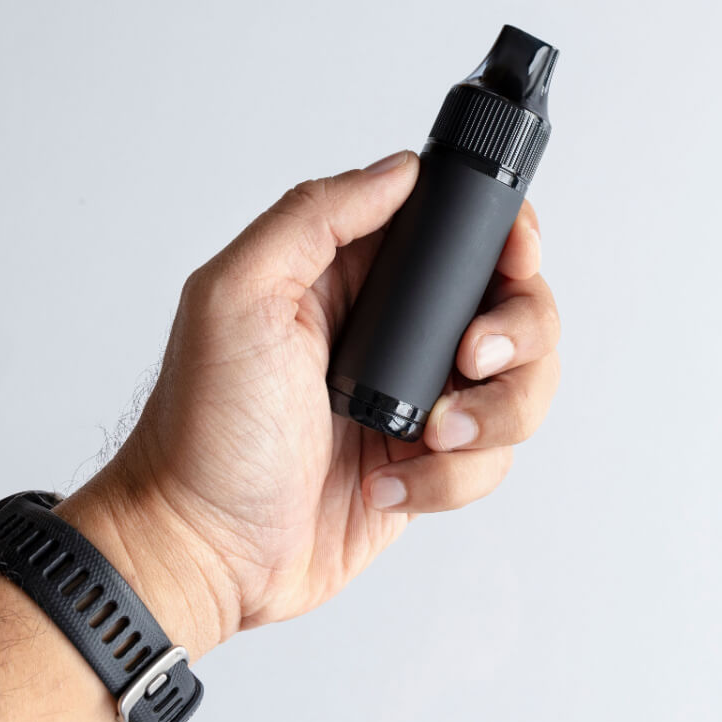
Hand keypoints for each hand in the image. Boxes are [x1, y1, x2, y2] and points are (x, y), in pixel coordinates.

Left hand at [61, 151, 559, 655]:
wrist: (204, 551)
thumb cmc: (201, 430)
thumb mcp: (236, 296)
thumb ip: (315, 217)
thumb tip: (400, 170)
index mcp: (354, 272)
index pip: (460, 228)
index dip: (506, 236)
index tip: (514, 259)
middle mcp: (397, 328)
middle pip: (518, 304)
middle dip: (519, 334)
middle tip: (472, 359)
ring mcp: (418, 397)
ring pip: (520, 384)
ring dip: (494, 414)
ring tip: (431, 437)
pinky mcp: (429, 462)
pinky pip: (491, 458)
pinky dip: (453, 477)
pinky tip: (390, 482)